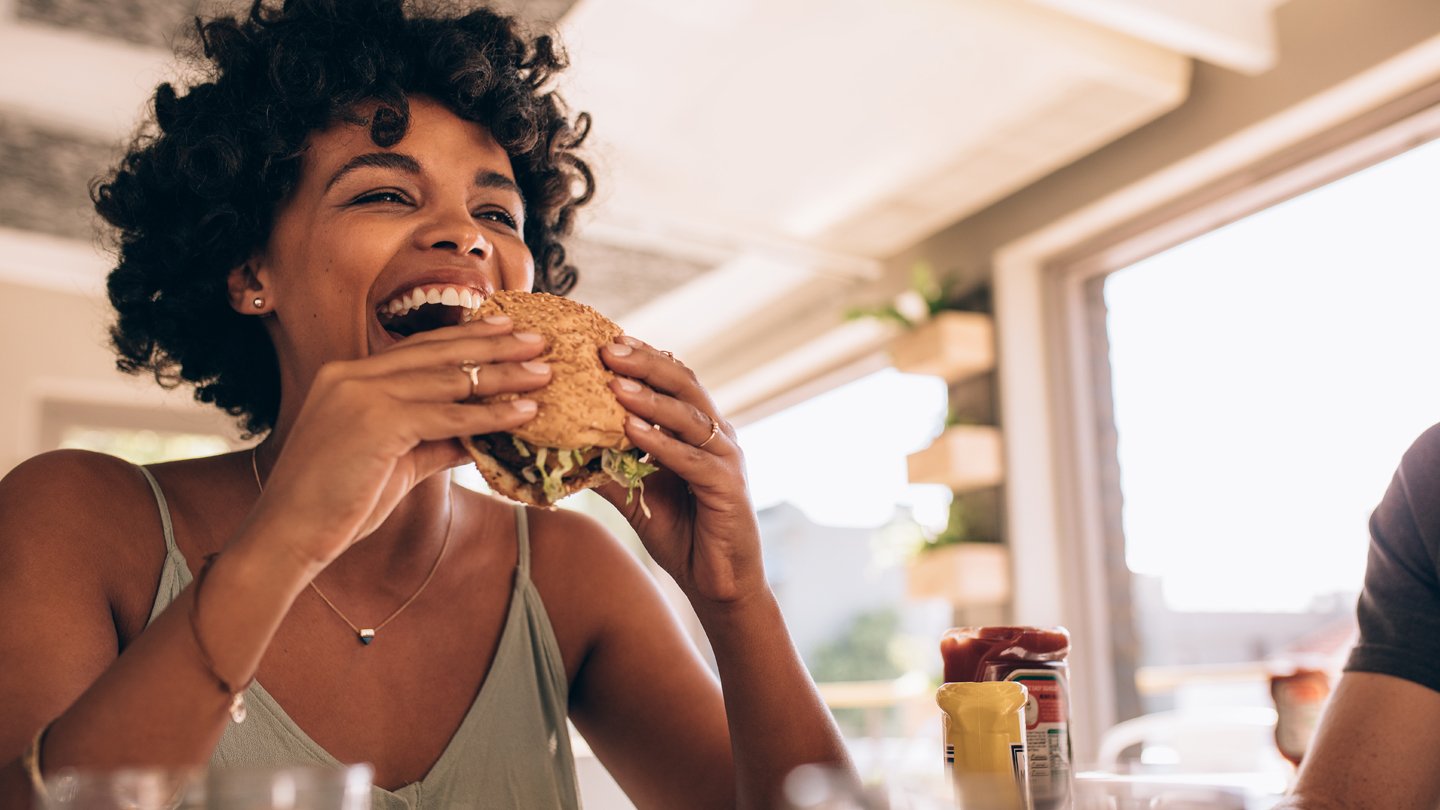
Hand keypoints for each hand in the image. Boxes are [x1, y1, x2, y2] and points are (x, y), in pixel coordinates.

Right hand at [250, 317, 550, 567]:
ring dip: (503, 376)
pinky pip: (448, 415)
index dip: (465, 337)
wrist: (289, 535)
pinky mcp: (376, 422)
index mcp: (347, 376)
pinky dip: (490, 414)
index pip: (418, 348)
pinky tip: (523, 412)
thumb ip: (434, 440)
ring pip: (449, 379)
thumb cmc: (337, 504)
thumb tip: (480, 435)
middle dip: (494, 344)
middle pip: (438, 352)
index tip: (506, 329)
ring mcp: (361, 394)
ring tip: (544, 374)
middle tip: (538, 339)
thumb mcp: (394, 462)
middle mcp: (352, 375)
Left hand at [597, 336, 764, 603]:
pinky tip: (632, 431)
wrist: (718, 583)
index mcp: (699, 429)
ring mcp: (726, 459)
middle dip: (645, 363)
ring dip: (650, 397)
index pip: (673, 379)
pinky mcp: (727, 488)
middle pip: (684, 384)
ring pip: (689, 416)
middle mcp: (717, 435)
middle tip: (607, 347)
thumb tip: (563, 446)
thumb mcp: (636, 494)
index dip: (642, 357)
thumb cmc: (681, 534)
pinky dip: (661, 443)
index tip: (604, 340)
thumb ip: (610, 466)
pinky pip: (692, 459)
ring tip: (615, 382)